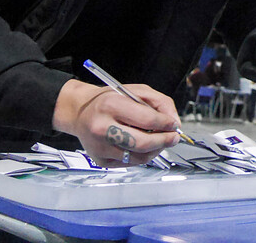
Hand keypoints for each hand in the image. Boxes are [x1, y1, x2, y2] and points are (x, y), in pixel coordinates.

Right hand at [52, 80, 180, 166]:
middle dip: (165, 141)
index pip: (147, 120)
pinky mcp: (100, 160)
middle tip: (174, 137)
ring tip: (161, 141)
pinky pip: (130, 163)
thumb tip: (174, 122)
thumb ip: (160, 102)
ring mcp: (99, 147)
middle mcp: (102, 128)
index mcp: (111, 105)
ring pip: (139, 157)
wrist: (81, 112)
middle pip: (143, 143)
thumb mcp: (137, 91)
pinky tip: (145, 146)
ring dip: (156, 150)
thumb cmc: (111, 100)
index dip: (166, 124)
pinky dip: (143, 156)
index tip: (174, 125)